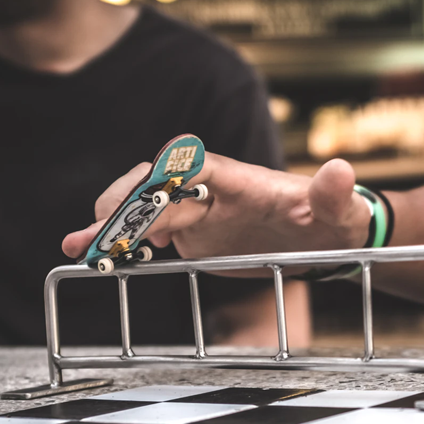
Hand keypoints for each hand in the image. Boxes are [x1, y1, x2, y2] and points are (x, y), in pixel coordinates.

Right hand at [62, 153, 370, 262]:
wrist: (330, 236)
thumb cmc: (334, 219)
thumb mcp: (338, 210)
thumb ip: (334, 194)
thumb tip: (342, 171)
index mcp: (241, 178)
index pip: (194, 165)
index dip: (165, 177)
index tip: (141, 199)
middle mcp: (214, 190)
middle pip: (158, 185)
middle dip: (125, 205)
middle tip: (97, 235)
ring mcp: (202, 212)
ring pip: (148, 210)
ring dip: (113, 226)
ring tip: (81, 249)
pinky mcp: (198, 234)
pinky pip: (153, 234)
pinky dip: (127, 244)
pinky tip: (105, 258)